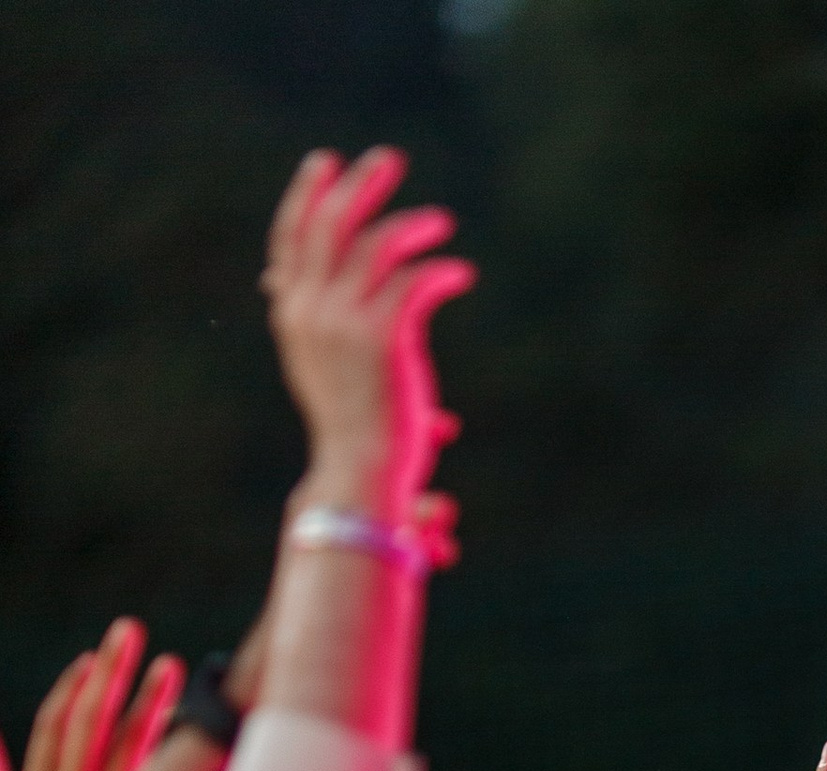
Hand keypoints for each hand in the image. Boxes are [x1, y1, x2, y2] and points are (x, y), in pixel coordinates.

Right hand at [0, 623, 183, 770]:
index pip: (52, 727)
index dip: (71, 690)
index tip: (88, 663)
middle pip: (87, 718)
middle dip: (108, 671)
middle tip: (128, 631)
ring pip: (122, 739)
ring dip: (145, 697)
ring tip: (169, 664)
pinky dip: (166, 745)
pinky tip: (189, 724)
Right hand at [262, 144, 472, 523]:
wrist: (361, 470)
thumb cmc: (353, 428)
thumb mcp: (320, 366)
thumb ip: (312, 321)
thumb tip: (281, 285)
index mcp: (292, 314)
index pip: (292, 239)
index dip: (308, 197)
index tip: (329, 166)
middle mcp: (309, 309)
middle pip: (331, 225)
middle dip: (360, 187)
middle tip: (390, 160)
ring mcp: (342, 319)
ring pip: (376, 244)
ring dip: (412, 226)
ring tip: (442, 223)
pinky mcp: (382, 334)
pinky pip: (415, 280)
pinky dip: (441, 271)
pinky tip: (461, 274)